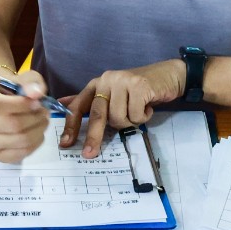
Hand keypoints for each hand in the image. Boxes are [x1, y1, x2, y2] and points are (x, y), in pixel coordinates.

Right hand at [0, 68, 51, 163]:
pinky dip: (35, 143)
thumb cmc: (11, 90)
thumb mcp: (21, 78)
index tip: (37, 102)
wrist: (1, 104)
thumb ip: (30, 82)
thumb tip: (36, 94)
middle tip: (44, 112)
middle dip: (35, 118)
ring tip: (43, 121)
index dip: (22, 104)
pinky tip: (37, 133)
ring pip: (19, 140)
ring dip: (38, 130)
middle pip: (11, 124)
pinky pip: (20, 153)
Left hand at [61, 60, 184, 157]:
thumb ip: (90, 100)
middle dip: (93, 137)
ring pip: (118, 118)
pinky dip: (143, 117)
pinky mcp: (139, 86)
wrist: (169, 75)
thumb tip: (62, 104)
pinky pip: (135, 115)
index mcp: (97, 83)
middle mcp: (106, 80)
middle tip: (90, 154)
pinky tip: (148, 106)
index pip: (79, 105)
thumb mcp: (113, 93)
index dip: (71, 125)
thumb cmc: (139, 89)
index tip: (65, 143)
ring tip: (138, 111)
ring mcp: (122, 81)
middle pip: (97, 114)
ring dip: (130, 121)